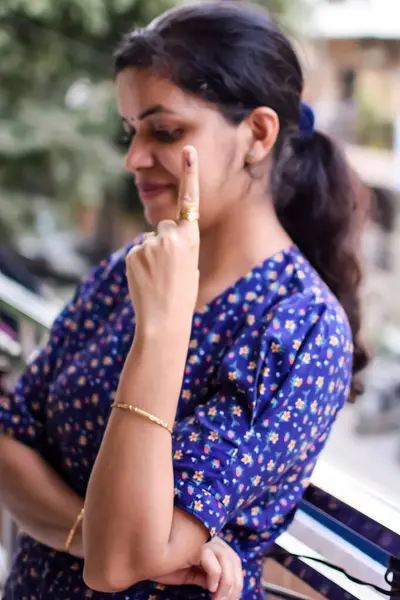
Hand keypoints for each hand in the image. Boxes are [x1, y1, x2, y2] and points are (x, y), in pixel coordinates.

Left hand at [126, 146, 199, 336]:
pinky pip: (137, 251)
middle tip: (169, 269)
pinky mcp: (132, 253)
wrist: (163, 320)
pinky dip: (140, 263)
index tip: (188, 151)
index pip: (190, 201)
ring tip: (158, 279)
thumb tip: (162, 239)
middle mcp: (170, 236)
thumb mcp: (191, 266)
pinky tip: (145, 280)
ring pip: (150, 241)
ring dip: (152, 255)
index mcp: (191, 239)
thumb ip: (180, 246)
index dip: (190, 174)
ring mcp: (149, 243)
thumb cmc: (183, 296)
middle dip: (165, 242)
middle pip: (165, 226)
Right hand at [154, 536, 242, 599]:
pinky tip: (210, 588)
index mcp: (210, 542)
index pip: (234, 560)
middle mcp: (209, 538)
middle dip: (234, 585)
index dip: (236, 581)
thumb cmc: (162, 563)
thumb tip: (218, 589)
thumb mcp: (188, 573)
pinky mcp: (194, 546)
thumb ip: (203, 576)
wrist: (142, 556)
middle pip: (234, 560)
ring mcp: (202, 539)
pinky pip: (213, 562)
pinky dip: (216, 576)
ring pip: (227, 561)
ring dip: (226, 584)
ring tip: (217, 599)